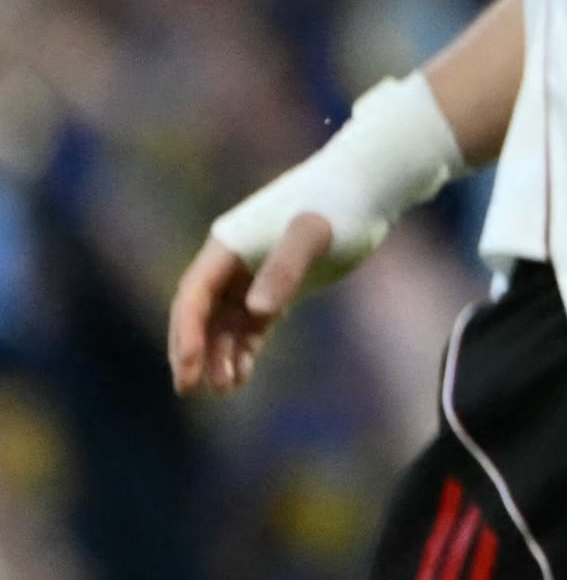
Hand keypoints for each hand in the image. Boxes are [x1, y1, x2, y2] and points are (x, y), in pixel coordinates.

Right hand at [169, 218, 331, 395]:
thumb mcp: (312, 236)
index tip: (188, 366)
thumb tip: (257, 310)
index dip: (186, 332)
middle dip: (192, 349)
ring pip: (225, 322)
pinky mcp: (277, 287)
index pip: (194, 295)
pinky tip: (242, 374)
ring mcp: (254, 275)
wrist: (366, 190)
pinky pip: (251, 323)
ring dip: (220, 354)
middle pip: (200, 313)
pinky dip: (244, 348)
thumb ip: (284, 269)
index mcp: (228, 246)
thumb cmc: (338, 207)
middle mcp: (232, 262)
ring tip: (225, 389)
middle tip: (188, 388)